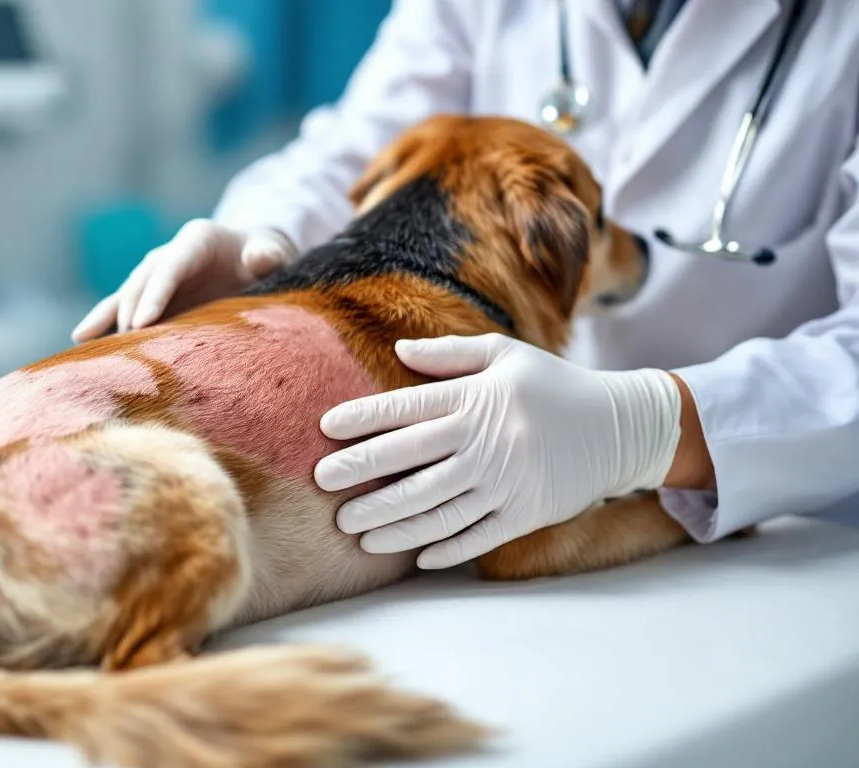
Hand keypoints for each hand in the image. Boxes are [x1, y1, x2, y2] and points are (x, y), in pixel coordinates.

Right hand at [72, 220, 296, 341]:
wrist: (256, 260)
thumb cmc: (265, 258)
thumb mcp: (273, 254)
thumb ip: (269, 254)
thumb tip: (260, 258)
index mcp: (196, 240)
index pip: (171, 266)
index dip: (155, 293)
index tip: (143, 323)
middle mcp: (169, 255)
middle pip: (143, 282)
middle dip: (132, 312)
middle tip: (126, 346)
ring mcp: (157, 276)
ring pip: (126, 295)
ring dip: (107, 318)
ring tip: (83, 341)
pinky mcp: (153, 296)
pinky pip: (123, 308)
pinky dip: (103, 322)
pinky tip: (81, 339)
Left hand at [313, 334, 682, 568]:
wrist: (621, 427)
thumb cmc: (554, 387)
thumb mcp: (507, 356)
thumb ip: (450, 355)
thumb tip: (397, 352)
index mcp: (477, 399)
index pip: (407, 408)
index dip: (363, 418)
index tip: (326, 429)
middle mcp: (486, 441)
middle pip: (411, 460)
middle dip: (362, 473)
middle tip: (322, 484)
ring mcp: (506, 481)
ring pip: (436, 507)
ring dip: (391, 522)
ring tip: (354, 531)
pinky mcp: (525, 513)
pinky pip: (476, 536)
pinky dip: (444, 549)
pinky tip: (412, 558)